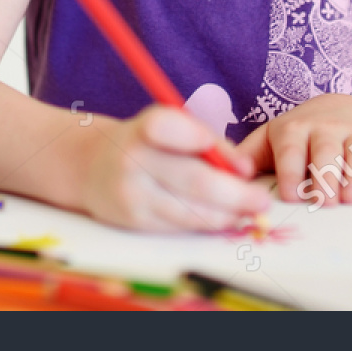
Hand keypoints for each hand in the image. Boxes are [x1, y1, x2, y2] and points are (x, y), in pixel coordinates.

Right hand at [79, 106, 269, 230]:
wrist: (89, 166)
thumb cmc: (145, 142)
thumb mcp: (170, 125)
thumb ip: (207, 141)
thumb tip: (244, 171)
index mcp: (144, 128)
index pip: (169, 128)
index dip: (203, 140)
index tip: (237, 162)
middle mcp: (134, 160)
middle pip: (193, 180)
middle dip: (235, 194)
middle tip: (262, 200)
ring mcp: (132, 194)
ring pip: (189, 210)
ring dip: (226, 215)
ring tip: (248, 212)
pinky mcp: (133, 220)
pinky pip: (178, 225)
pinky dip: (206, 224)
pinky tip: (222, 219)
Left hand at [236, 93, 351, 206]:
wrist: (343, 109)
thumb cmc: (300, 135)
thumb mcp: (270, 140)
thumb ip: (247, 156)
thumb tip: (220, 174)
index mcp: (293, 128)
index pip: (290, 149)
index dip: (291, 173)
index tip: (291, 196)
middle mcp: (326, 128)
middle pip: (325, 151)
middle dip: (324, 177)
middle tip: (323, 202)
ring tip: (351, 199)